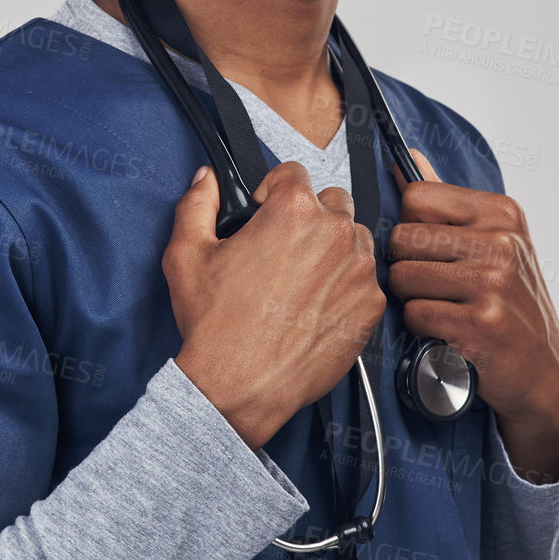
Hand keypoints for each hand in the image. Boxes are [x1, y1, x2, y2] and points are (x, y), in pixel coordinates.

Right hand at [166, 161, 386, 449]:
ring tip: (301, 277)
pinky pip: (366, 278)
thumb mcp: (187, 255)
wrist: (238, 387)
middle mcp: (334, 232)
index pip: (293, 172)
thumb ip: (197, 204)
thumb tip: (206, 180)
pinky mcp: (370, 304)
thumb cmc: (214, 325)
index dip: (272, 190)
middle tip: (283, 247)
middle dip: (309, 215)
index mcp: (293, 210)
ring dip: (334, 247)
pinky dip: (346, 285)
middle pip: (332, 200)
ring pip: (354, 238)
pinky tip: (315, 305)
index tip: (264, 211)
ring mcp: (359, 269)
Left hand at [387, 148, 558, 482]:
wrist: (542, 368)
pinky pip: (414, 314)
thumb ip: (446, 201)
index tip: (430, 248)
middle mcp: (501, 242)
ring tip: (442, 306)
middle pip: (402, 237)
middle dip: (406, 264)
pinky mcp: (480, 323)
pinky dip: (422, 327)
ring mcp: (493, 282)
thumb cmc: (511, 301)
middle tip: (434, 284)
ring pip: (402, 277)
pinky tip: (447, 329)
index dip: (410, 226)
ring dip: (411, 298)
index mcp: (502, 212)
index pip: (417, 197)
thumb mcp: (492, 240)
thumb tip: (408, 158)